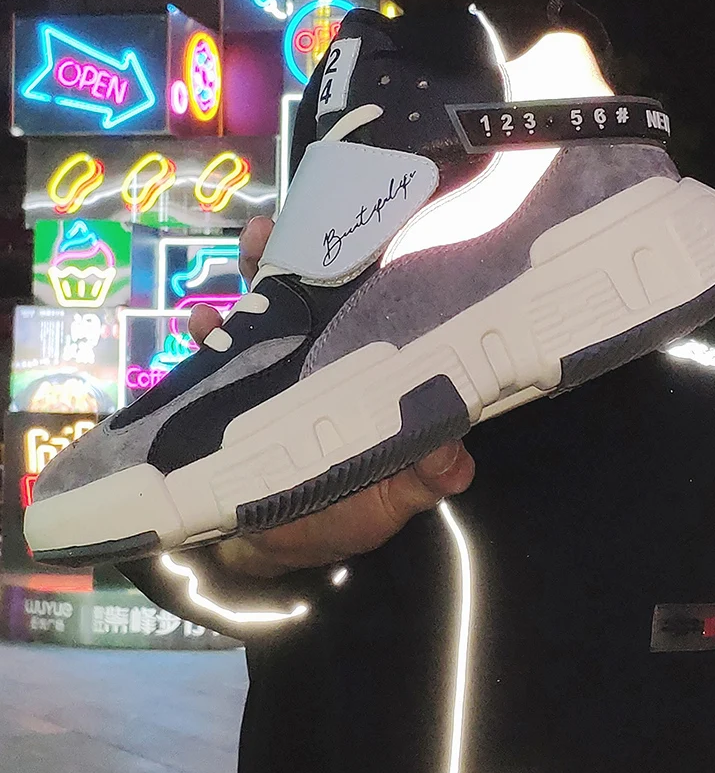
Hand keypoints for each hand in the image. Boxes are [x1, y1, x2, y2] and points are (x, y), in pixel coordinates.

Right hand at [188, 217, 474, 579]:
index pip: (379, 314)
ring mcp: (277, 367)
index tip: (378, 236)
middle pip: (321, 293)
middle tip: (304, 224)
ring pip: (271, 305)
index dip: (378, 275)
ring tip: (255, 243)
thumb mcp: (384, 503)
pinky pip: (219, 348)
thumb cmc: (335, 517)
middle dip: (311, 251)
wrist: (260, 549)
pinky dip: (210, 329)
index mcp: (368, 377)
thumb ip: (418, 481)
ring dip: (260, 269)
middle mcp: (324, 359)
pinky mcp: (232, 385)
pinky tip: (202, 321)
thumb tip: (454, 456)